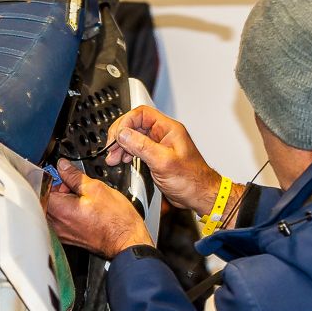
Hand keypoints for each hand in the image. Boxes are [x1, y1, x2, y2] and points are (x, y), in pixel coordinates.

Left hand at [46, 159, 152, 258]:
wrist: (127, 240)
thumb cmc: (115, 219)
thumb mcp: (96, 188)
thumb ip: (74, 176)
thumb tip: (63, 166)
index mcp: (59, 210)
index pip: (41, 189)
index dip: (52, 178)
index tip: (63, 175)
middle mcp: (56, 224)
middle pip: (45, 200)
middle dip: (56, 190)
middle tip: (73, 186)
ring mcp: (62, 233)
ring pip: (52, 210)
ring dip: (62, 201)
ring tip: (79, 198)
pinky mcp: (68, 238)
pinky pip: (60, 221)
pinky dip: (66, 212)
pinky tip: (82, 209)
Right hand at [104, 105, 222, 216]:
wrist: (200, 196)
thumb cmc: (192, 180)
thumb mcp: (163, 162)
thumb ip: (142, 146)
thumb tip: (123, 134)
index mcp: (168, 129)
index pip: (141, 114)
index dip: (126, 122)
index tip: (117, 136)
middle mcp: (163, 134)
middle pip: (135, 125)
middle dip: (120, 136)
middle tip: (111, 149)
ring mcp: (159, 145)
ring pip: (134, 137)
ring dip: (121, 146)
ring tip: (113, 157)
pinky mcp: (156, 157)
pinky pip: (137, 149)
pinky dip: (127, 154)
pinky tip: (123, 161)